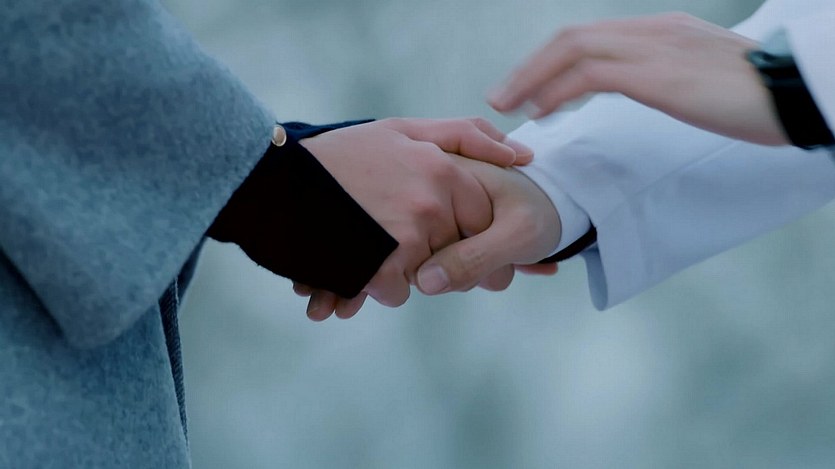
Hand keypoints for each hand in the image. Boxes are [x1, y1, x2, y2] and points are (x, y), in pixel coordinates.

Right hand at [296, 118, 533, 319]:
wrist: (275, 180)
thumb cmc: (342, 153)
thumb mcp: (402, 129)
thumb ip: (463, 135)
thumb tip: (519, 154)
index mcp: (443, 170)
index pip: (483, 219)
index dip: (467, 233)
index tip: (443, 236)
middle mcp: (432, 203)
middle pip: (458, 252)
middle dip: (434, 256)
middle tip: (397, 241)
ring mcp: (405, 235)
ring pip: (428, 276)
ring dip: (403, 271)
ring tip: (370, 248)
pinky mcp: (379, 264)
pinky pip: (398, 291)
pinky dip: (378, 286)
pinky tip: (357, 265)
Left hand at [488, 13, 788, 145]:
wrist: (794, 95)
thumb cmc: (752, 96)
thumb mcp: (699, 78)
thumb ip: (665, 76)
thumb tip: (642, 88)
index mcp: (659, 33)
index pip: (589, 39)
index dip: (549, 62)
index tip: (527, 89)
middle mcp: (650, 33)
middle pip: (571, 39)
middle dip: (530, 67)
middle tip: (502, 97)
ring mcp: (653, 49)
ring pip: (573, 51)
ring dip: (532, 78)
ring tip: (507, 105)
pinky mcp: (657, 74)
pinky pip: (591, 76)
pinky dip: (557, 91)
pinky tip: (540, 111)